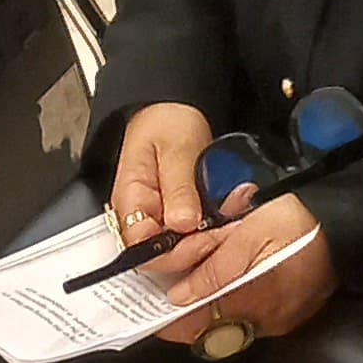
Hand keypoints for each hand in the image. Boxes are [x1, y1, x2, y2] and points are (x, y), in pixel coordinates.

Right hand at [109, 101, 215, 242]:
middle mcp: (139, 215)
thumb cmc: (168, 120)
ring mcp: (157, 216)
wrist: (172, 107)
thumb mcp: (177, 148)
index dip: (175, 251)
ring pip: (178, 248)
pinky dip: (208, 231)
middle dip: (197, 248)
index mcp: (130, 199)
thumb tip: (182, 225)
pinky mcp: (174, 214)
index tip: (207, 237)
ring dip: (206, 241)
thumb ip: (178, 187)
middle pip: (161, 255)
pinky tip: (226, 221)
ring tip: (232, 224)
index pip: (142, 248)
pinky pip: (188, 235)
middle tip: (227, 231)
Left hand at [146, 186, 332, 350]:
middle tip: (165, 293)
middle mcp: (265, 322)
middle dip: (184, 315)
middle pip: (211, 330)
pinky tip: (222, 287)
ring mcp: (279, 323)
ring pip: (229, 326)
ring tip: (187, 288)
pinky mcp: (289, 317)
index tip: (147, 308)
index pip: (198, 323)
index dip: (168, 320)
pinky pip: (249, 320)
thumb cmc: (300, 220)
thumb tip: (178, 295)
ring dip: (205, 312)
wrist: (350, 223)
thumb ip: (212, 262)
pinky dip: (229, 307)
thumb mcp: (251, 229)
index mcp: (254, 301)